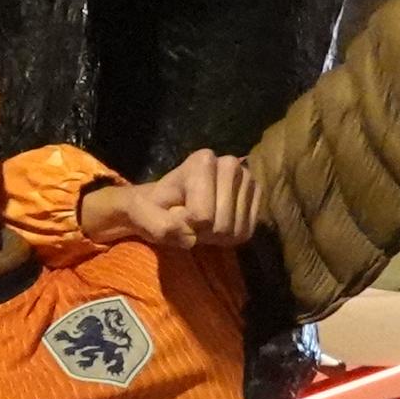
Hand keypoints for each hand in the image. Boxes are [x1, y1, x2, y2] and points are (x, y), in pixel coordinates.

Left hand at [85, 150, 261, 251]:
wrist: (168, 204)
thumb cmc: (154, 208)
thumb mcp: (141, 215)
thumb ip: (158, 225)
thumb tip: (190, 238)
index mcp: (203, 161)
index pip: (202, 216)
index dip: (186, 224)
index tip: (176, 212)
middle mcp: (231, 164)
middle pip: (221, 225)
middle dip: (202, 232)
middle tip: (189, 220)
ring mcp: (248, 179)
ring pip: (235, 231)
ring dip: (215, 236)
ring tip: (201, 221)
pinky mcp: (258, 196)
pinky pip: (247, 232)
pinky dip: (229, 237)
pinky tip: (216, 223)